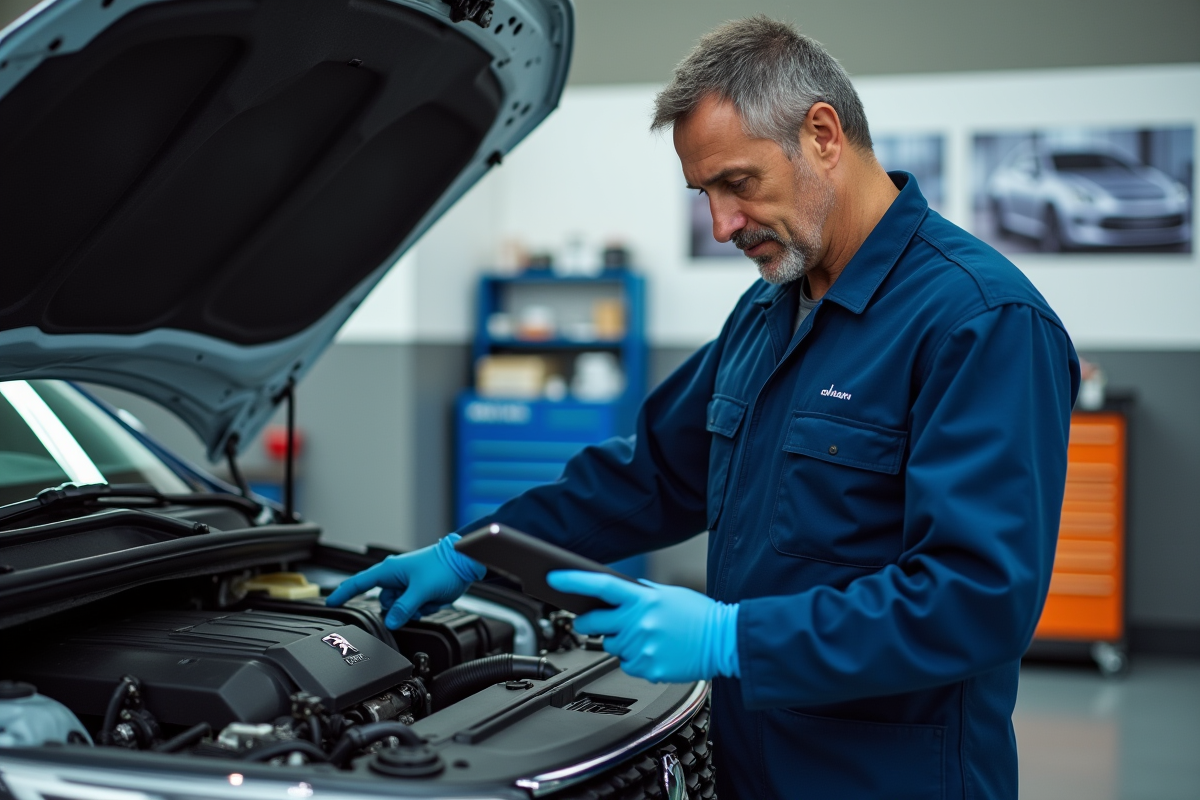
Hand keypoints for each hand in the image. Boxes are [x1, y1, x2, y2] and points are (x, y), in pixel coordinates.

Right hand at [326, 534, 485, 628]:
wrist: (465, 562)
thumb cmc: (443, 566)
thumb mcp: (421, 590)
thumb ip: (404, 608)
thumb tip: (391, 621)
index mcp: (389, 571)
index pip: (359, 583)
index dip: (343, 593)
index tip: (330, 603)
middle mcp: (396, 577)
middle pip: (385, 603)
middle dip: (400, 609)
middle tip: (416, 602)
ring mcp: (407, 584)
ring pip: (401, 608)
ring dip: (415, 609)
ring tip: (429, 598)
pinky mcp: (419, 591)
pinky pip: (414, 608)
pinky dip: (424, 607)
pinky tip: (434, 598)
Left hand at [546, 570, 738, 682]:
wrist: (723, 641)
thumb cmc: (700, 616)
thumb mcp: (670, 594)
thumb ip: (642, 593)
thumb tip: (620, 592)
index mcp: (643, 599)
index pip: (601, 585)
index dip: (574, 581)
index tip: (554, 579)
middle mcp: (638, 623)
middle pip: (594, 623)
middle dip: (587, 622)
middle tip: (588, 621)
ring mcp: (641, 648)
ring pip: (611, 646)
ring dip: (620, 642)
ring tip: (646, 637)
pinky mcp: (647, 669)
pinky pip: (627, 665)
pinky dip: (636, 660)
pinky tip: (655, 652)